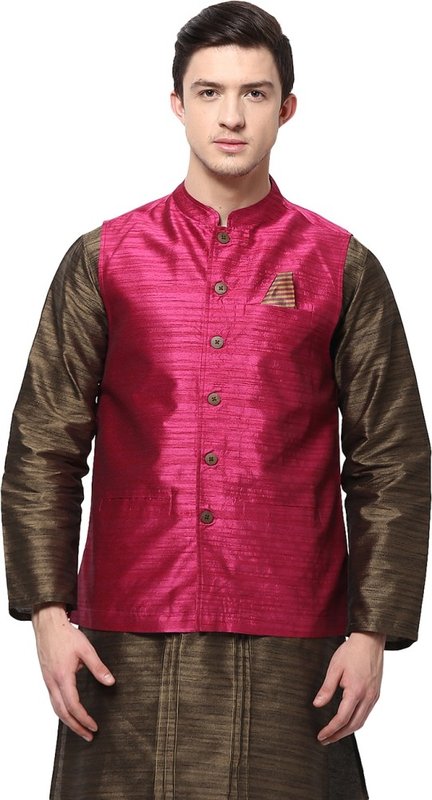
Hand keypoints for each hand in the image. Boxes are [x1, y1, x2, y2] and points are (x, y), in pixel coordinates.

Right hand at [32, 603, 114, 740]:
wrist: (48, 625)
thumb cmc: (66, 635)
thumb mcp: (86, 650)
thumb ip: (98, 667)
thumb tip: (110, 682)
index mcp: (62, 677)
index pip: (73, 706)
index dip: (84, 719)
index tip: (95, 726)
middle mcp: (52, 682)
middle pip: (62, 713)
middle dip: (76, 727)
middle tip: (89, 736)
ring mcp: (48, 681)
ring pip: (56, 708)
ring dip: (68, 721)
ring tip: (80, 729)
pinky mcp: (47, 677)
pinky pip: (53, 700)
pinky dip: (62, 710)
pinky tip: (70, 711)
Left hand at [313, 631, 384, 744]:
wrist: (370, 640)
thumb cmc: (351, 651)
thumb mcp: (335, 668)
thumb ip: (327, 688)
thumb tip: (317, 705)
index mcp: (356, 691)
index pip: (342, 719)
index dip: (330, 730)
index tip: (320, 736)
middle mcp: (367, 697)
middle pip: (353, 725)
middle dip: (338, 735)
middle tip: (325, 740)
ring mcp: (374, 696)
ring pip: (361, 721)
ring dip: (347, 730)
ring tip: (334, 734)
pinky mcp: (375, 693)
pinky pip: (366, 713)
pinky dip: (355, 721)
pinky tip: (347, 721)